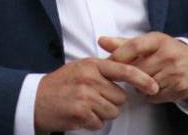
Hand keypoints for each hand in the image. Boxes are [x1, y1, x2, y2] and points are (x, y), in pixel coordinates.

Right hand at [34, 57, 158, 131]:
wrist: (34, 100)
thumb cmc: (60, 84)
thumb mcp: (81, 67)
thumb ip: (103, 68)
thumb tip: (129, 70)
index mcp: (93, 65)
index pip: (125, 70)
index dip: (143, 79)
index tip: (154, 86)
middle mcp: (91, 79)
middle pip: (120, 97)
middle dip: (111, 102)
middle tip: (94, 100)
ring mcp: (85, 96)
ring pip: (112, 111)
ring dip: (102, 113)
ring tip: (86, 107)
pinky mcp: (79, 113)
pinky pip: (99, 123)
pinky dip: (91, 122)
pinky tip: (80, 115)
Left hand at [99, 32, 187, 104]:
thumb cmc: (165, 52)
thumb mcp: (147, 44)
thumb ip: (123, 44)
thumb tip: (101, 40)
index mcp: (159, 39)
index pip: (133, 46)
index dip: (118, 56)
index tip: (111, 64)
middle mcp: (169, 54)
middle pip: (137, 69)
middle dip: (131, 74)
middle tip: (134, 73)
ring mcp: (176, 71)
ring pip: (144, 85)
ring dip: (141, 86)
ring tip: (149, 78)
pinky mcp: (180, 86)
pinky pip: (154, 96)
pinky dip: (151, 94)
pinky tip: (158, 86)